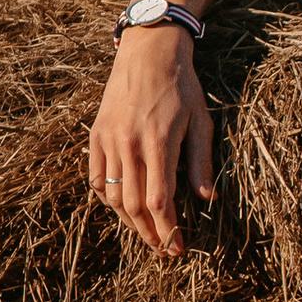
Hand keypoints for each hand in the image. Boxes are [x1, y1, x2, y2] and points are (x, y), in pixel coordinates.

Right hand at [89, 26, 213, 257]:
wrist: (148, 51)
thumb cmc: (181, 86)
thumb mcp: (201, 121)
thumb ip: (201, 162)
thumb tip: (206, 198)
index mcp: (158, 142)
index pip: (159, 202)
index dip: (168, 230)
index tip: (178, 249)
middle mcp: (129, 145)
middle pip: (133, 207)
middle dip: (150, 235)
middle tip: (164, 250)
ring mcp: (108, 141)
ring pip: (112, 197)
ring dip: (129, 222)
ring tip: (147, 233)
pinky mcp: (95, 135)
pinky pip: (95, 179)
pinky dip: (106, 199)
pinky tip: (123, 207)